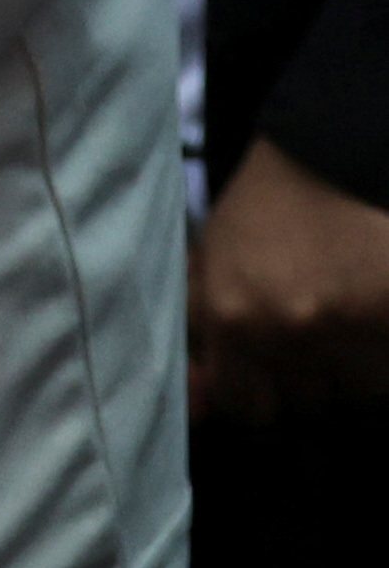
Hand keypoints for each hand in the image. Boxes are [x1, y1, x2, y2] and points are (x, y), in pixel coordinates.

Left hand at [191, 136, 388, 419]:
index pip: (245, 409)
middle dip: (307, 377)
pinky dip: (382, 349)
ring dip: (355, 365)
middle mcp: (294, 328)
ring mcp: (358, 324)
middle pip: (308, 403)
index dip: (256, 393)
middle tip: (308, 326)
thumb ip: (197, 341)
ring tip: (343, 311)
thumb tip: (198, 408)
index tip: (263, 373)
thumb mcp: (207, 271)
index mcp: (234, 319)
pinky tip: (368, 311)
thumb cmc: (261, 216)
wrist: (327, 158)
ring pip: (361, 390)